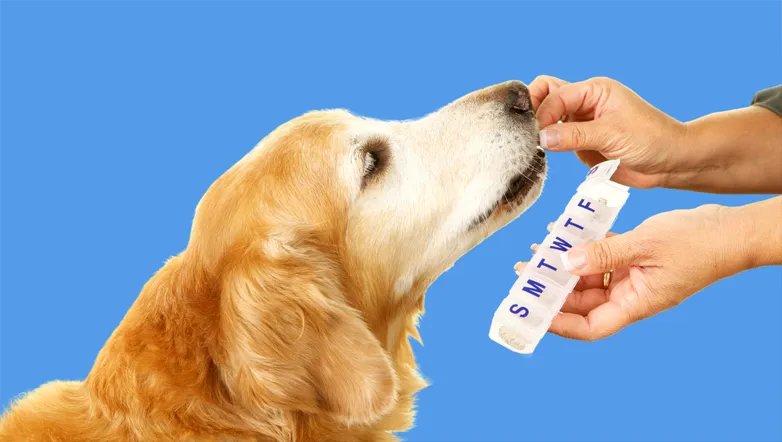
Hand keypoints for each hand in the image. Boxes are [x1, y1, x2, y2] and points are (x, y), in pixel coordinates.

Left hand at [515, 204, 752, 340]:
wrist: (731, 229)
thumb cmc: (698, 244)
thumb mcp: (645, 246)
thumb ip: (604, 254)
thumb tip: (565, 261)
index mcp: (636, 304)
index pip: (591, 327)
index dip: (561, 324)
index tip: (534, 313)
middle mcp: (631, 294)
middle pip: (583, 301)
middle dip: (554, 288)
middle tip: (526, 271)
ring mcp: (633, 276)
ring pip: (589, 276)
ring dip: (565, 264)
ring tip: (539, 249)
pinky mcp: (635, 258)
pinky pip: (602, 256)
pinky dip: (584, 246)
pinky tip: (565, 231)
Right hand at [528, 75, 686, 188]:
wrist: (670, 163)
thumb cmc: (651, 139)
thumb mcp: (612, 134)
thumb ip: (574, 135)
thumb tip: (541, 137)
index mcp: (594, 90)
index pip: (555, 94)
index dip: (542, 113)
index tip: (537, 135)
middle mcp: (585, 103)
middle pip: (546, 96)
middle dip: (534, 111)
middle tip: (529, 134)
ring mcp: (581, 123)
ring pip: (548, 118)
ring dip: (540, 130)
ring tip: (535, 147)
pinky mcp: (580, 143)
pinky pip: (555, 140)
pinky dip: (547, 146)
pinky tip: (544, 155)